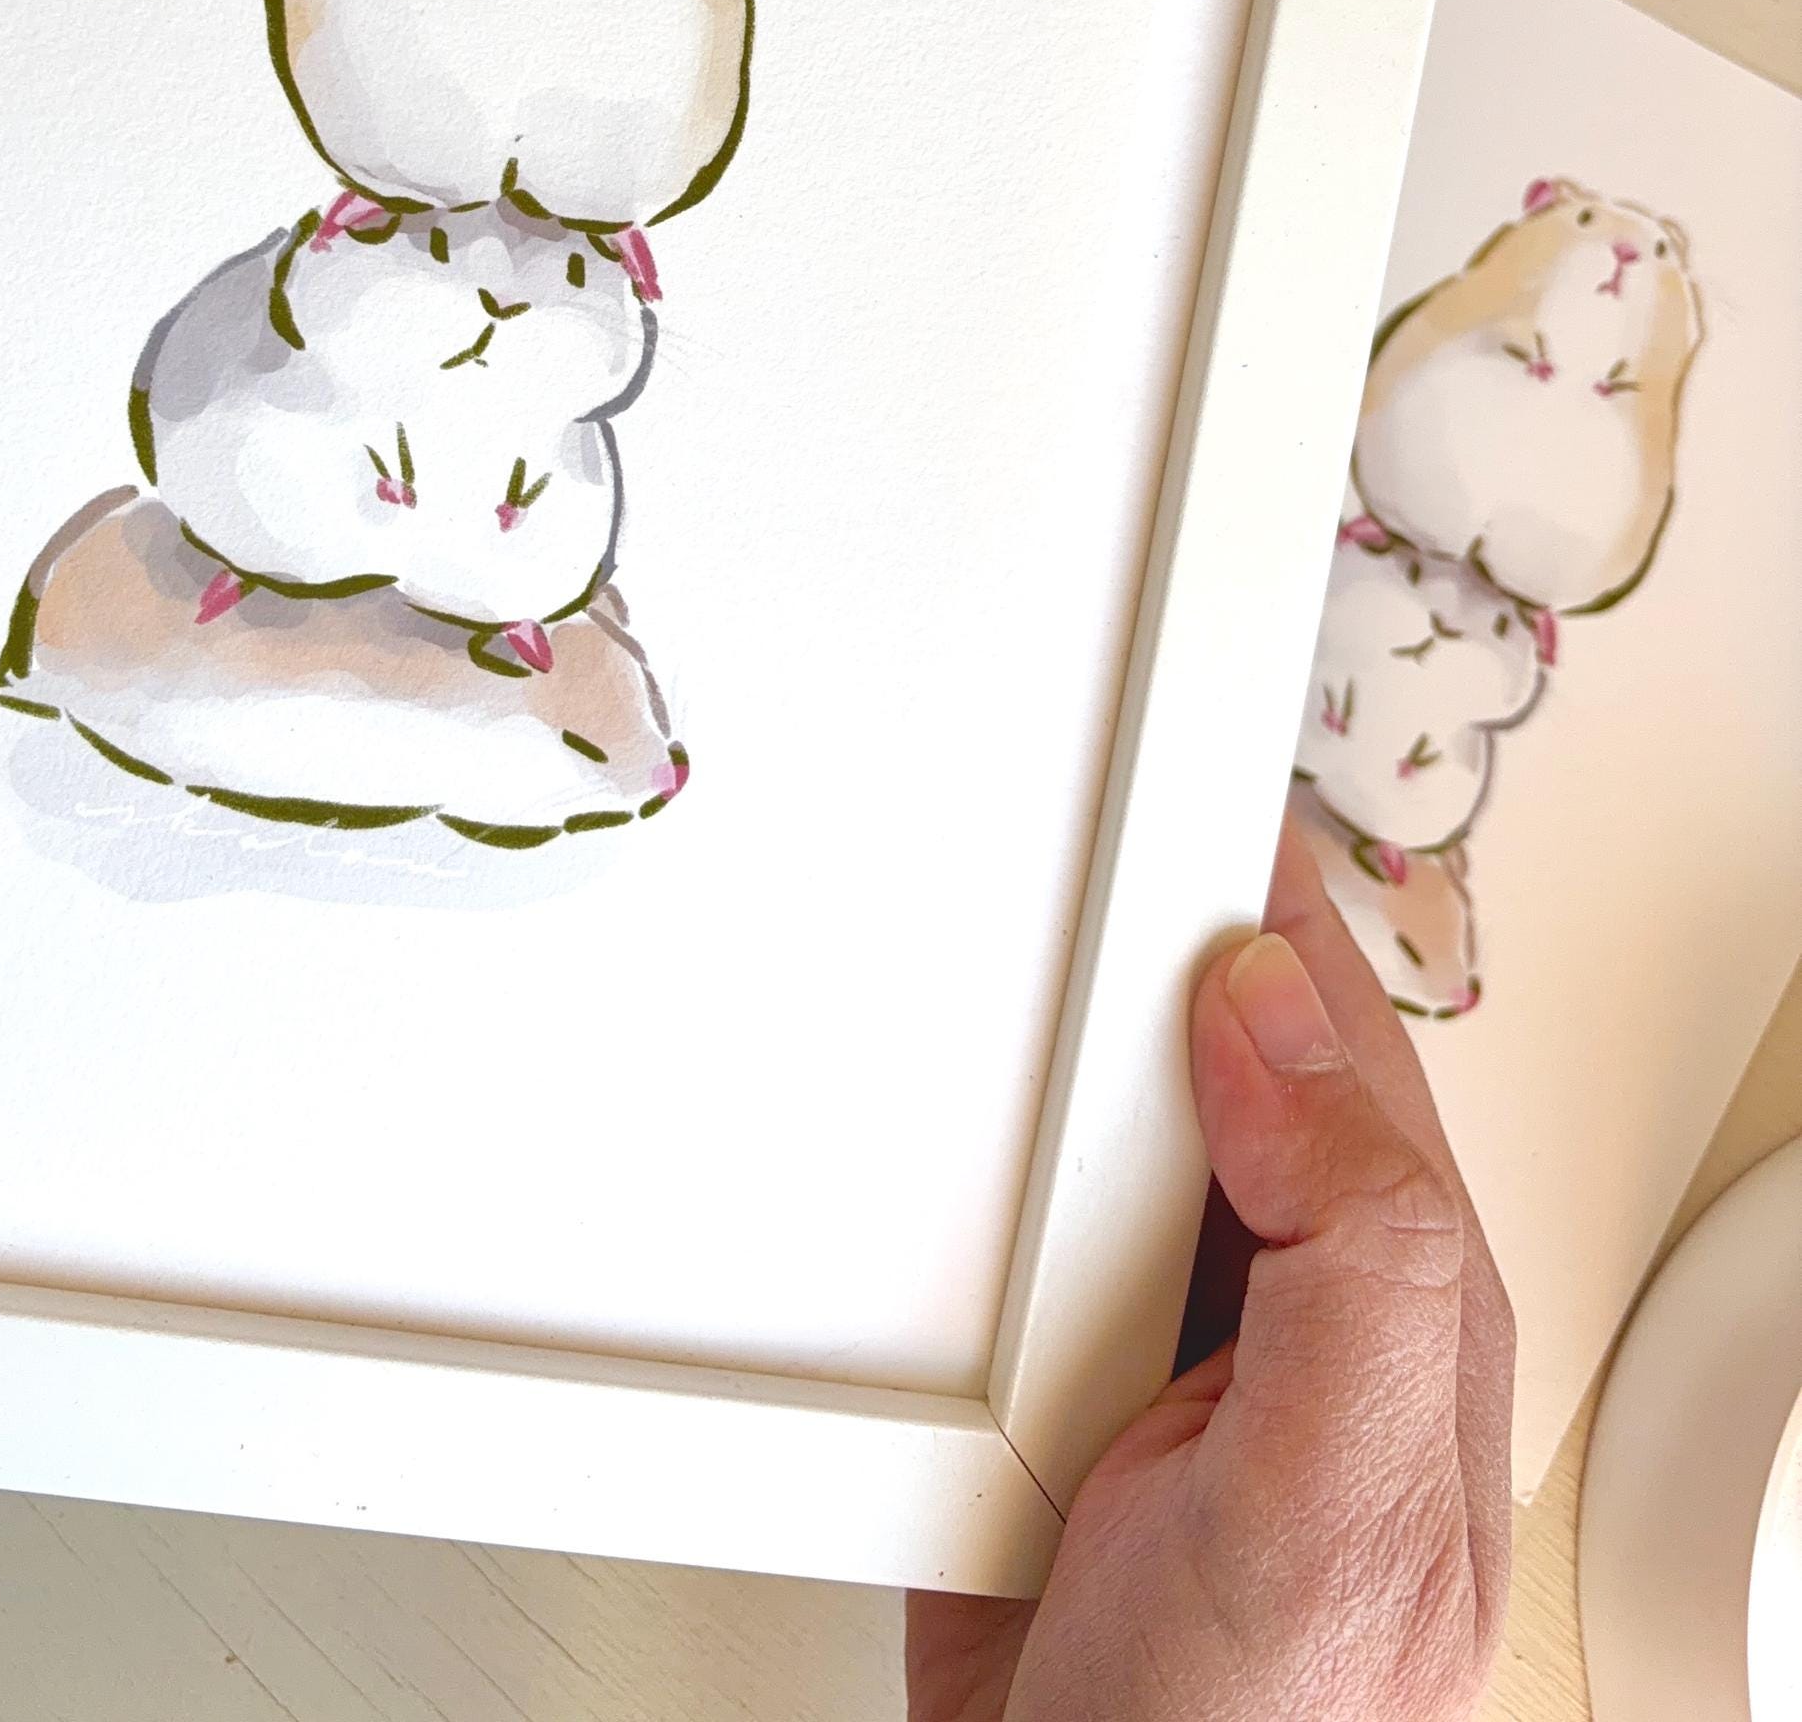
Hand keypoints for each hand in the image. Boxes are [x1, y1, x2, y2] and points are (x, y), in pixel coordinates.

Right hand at [908, 815, 1512, 1721]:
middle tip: (1029, 834)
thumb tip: (1273, 1020)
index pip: (1334, 1031)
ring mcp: (1143, 1337)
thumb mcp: (1338, 1496)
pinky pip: (969, 1230)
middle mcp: (1269, 1297)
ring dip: (1006, 1064)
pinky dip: (926, 1173)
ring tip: (941, 949)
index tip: (1172, 777)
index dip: (1262, 893)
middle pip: (1187, 1057)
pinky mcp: (1025, 1382)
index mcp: (1389, 1292)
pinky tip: (883, 1136)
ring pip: (1069, 1130)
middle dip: (1115, 955)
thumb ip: (1356, 1254)